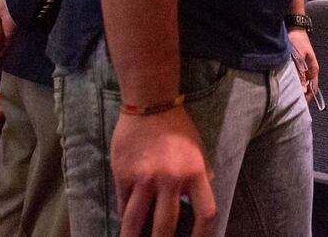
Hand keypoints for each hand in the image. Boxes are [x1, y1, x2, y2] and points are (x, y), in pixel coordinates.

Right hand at [112, 107, 215, 236]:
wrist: (150, 103)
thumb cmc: (178, 128)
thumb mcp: (199, 151)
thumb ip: (201, 178)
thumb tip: (198, 205)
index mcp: (195, 173)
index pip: (205, 214)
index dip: (202, 236)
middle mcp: (170, 179)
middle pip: (166, 226)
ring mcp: (144, 178)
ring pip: (135, 221)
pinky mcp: (123, 174)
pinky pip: (123, 204)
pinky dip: (124, 217)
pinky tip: (125, 225)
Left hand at [288, 28, 318, 101]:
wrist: (294, 27)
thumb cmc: (298, 40)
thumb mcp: (299, 57)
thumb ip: (300, 72)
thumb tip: (302, 88)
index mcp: (314, 69)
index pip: (313, 88)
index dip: (307, 98)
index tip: (299, 105)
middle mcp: (309, 70)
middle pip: (306, 87)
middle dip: (300, 95)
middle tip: (290, 102)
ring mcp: (303, 68)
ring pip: (300, 83)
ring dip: (295, 88)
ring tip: (286, 95)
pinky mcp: (296, 65)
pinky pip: (295, 77)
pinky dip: (291, 82)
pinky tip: (283, 85)